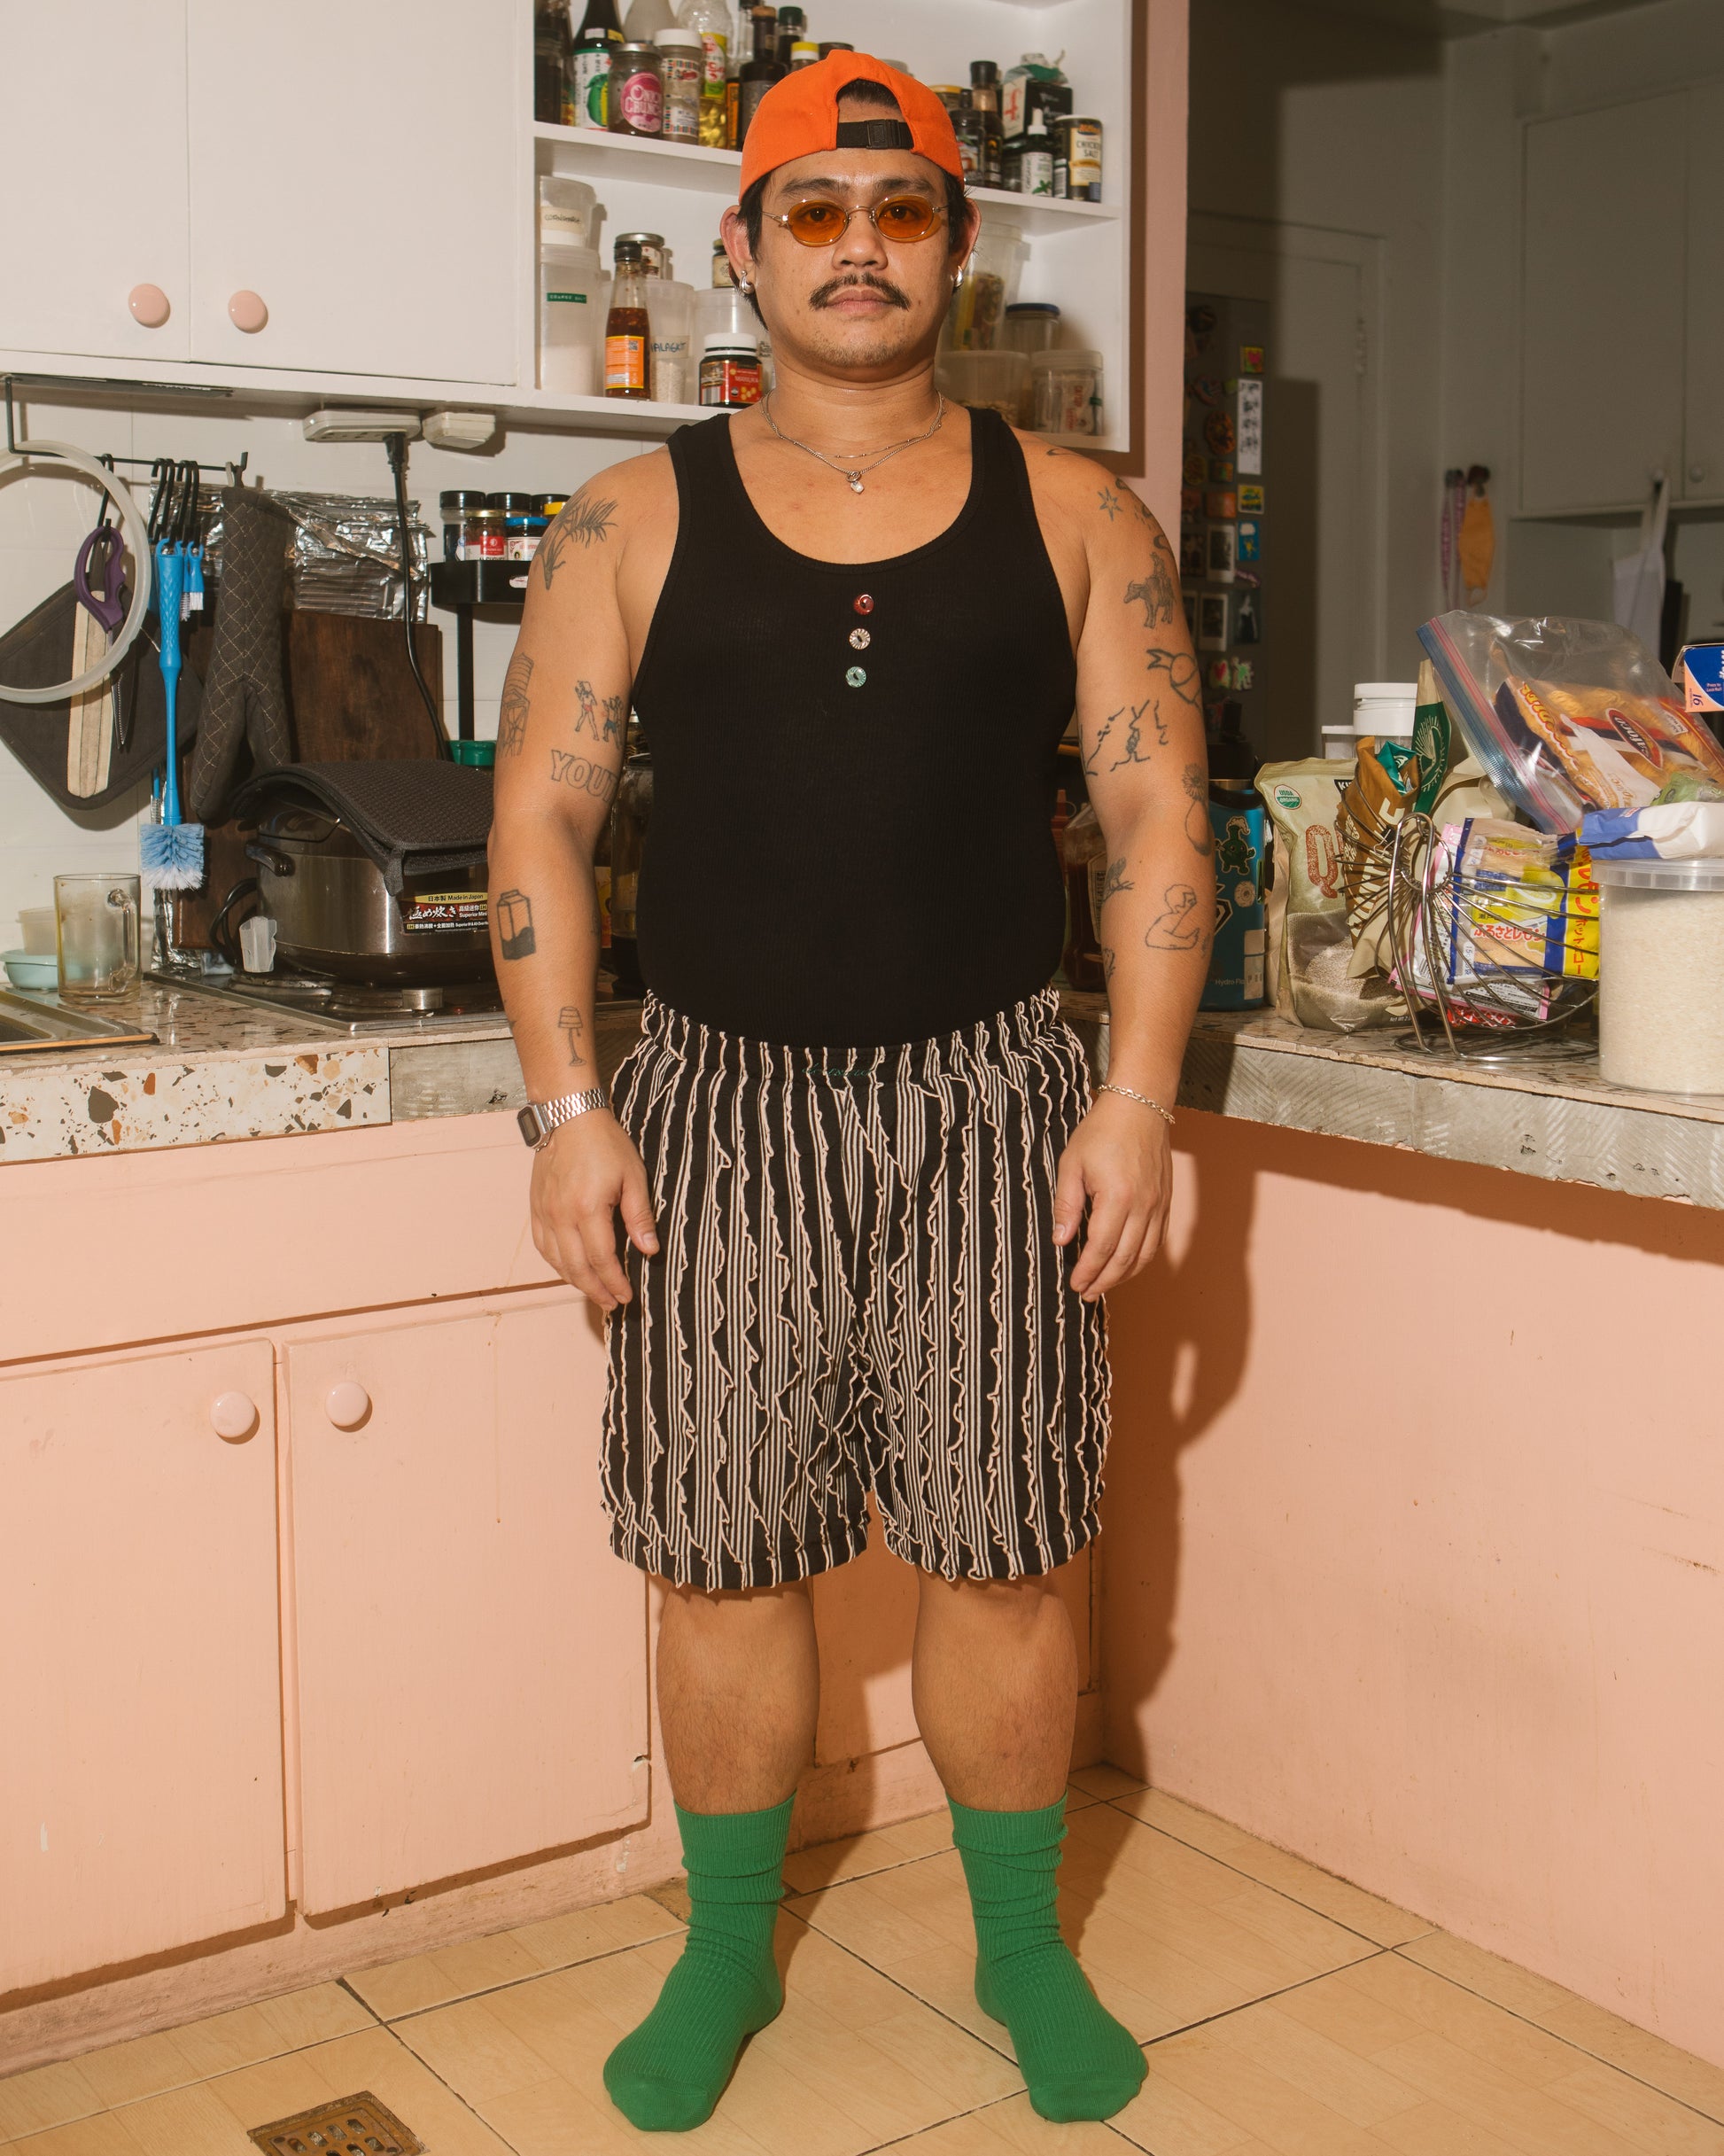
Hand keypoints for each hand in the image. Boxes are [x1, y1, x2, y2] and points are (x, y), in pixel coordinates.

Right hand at [529, 1110, 657, 1310]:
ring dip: (575, 1281)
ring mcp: (544, 1212)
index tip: (626, 1297)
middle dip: (595, 1291)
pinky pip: (542, 1245)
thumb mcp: (633, 1176)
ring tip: (594, 1292)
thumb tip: (649, 1250)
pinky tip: (569, 1270)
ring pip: (556, 1261)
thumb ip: (640, 1216)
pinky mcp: (535, 1207)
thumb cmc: (604, 1143)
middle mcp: (561, 1214)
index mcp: (587, 1208)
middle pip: (576, 1267)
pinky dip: (556, 1263)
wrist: (569, 1116)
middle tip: (611, 1304)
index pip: (601, 1259)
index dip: (614, 1282)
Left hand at [1053, 1092, 1173, 1301]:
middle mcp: (1143, 1205)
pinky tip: (1127, 1265)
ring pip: (1144, 1254)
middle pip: (1124, 1258)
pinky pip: (1157, 1240)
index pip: (1101, 1247)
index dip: (1088, 1271)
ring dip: (1124, 1276)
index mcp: (1117, 1196)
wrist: (1139, 1108)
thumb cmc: (1101, 1132)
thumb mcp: (1072, 1164)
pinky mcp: (1166, 1202)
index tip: (1075, 1285)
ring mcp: (1158, 1205)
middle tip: (1086, 1294)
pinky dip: (1141, 1259)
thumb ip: (1066, 1206)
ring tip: (1104, 1285)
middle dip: (1104, 1281)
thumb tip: (1061, 1241)